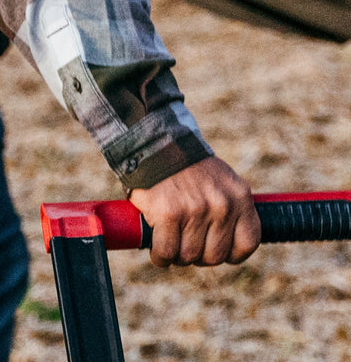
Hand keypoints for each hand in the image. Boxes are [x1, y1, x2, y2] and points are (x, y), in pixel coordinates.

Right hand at [129, 156, 259, 267]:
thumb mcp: (219, 180)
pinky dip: (160, 256)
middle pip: (214, 255)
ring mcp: (195, 210)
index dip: (230, 253)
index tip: (215, 248)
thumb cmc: (185, 166)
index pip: (247, 243)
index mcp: (239, 196)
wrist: (154, 143)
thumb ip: (227, 206)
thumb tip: (226, 243)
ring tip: (169, 243)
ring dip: (177, 256)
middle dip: (198, 255)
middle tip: (185, 244)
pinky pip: (166, 251)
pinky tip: (157, 250)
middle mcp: (221, 205)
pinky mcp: (168, 214)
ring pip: (189, 256)